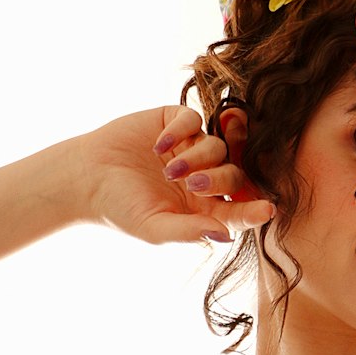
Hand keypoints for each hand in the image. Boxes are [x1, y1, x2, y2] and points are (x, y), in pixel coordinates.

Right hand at [80, 105, 273, 243]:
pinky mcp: (175, 122)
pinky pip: (193, 119)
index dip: (254, 210)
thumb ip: (189, 231)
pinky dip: (181, 130)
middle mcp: (204, 176)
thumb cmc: (121, 209)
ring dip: (199, 157)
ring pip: (218, 145)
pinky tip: (159, 146)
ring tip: (170, 169)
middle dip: (219, 179)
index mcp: (204, 207)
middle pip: (234, 174)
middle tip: (193, 184)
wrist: (87, 177)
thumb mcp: (154, 228)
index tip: (268, 209)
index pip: (238, 209)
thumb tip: (225, 235)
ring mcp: (191, 147)